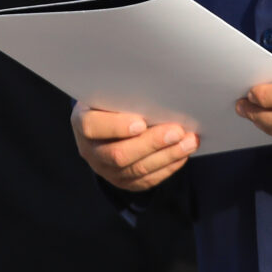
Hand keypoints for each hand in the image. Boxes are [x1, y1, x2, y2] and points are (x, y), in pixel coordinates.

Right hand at [72, 103, 199, 190]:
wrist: (107, 120)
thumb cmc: (113, 99)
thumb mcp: (110, 91)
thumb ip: (126, 93)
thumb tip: (159, 90)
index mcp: (81, 121)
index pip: (92, 126)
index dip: (116, 127)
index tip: (141, 122)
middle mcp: (90, 150)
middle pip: (119, 154)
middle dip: (151, 143)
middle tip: (177, 131)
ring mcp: (105, 169)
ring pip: (136, 169)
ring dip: (167, 156)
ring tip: (189, 142)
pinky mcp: (122, 181)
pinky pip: (145, 180)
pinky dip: (167, 167)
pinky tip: (183, 154)